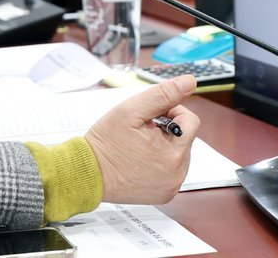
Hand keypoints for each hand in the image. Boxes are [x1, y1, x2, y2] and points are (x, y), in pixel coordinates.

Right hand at [84, 75, 199, 204]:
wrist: (87, 173)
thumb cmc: (106, 142)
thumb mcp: (131, 110)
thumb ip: (163, 94)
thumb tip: (189, 81)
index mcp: (174, 154)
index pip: (190, 121)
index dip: (171, 111)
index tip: (150, 116)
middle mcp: (178, 174)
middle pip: (184, 138)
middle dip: (165, 129)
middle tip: (140, 131)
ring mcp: (170, 187)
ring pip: (178, 154)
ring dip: (163, 145)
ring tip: (138, 147)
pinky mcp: (163, 195)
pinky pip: (170, 170)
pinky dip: (159, 162)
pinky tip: (139, 160)